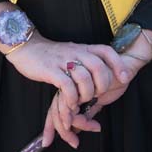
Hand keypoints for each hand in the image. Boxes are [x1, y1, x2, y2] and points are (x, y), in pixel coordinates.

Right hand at [8, 37, 128, 145]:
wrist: (27, 48)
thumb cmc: (52, 55)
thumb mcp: (73, 54)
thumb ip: (86, 62)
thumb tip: (105, 74)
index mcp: (83, 48)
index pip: (106, 51)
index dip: (118, 64)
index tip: (125, 78)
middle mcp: (76, 52)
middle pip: (99, 66)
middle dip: (102, 85)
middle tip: (97, 95)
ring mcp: (63, 61)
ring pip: (84, 77)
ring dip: (86, 94)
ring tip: (82, 101)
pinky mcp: (50, 70)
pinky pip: (66, 85)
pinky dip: (72, 98)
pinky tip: (71, 104)